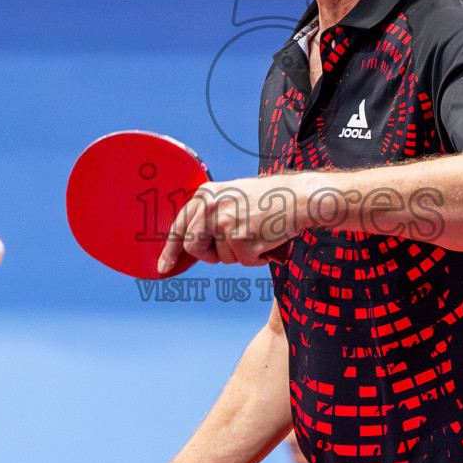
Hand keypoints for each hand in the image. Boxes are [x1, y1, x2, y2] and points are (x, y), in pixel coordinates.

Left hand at [158, 174, 307, 272]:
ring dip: (240, 253)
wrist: (298, 198)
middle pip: (193, 247)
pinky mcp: (241, 239)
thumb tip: (193, 242)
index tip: (163, 267)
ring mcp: (224, 224)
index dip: (170, 251)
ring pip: (221, 258)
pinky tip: (267, 240)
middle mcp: (210, 207)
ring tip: (257, 233)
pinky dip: (257, 257)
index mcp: (205, 195)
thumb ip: (211, 214)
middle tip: (233, 246)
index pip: (179, 226)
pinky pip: (244, 261)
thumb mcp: (231, 196)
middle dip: (211, 254)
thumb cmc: (269, 199)